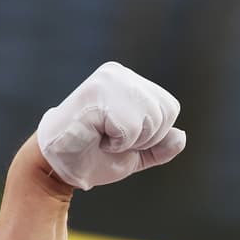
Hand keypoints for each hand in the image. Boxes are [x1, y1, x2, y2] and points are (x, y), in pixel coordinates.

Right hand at [35, 61, 185, 190]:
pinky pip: (131, 127)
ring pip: (150, 120)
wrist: (57, 166)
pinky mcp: (95, 93)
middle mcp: (119, 74)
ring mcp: (107, 80)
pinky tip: (95, 136)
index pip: (170, 108)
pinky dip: (118, 142)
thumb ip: (160, 146)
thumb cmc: (93, 156)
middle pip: (164, 113)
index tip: (122, 137)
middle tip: (111, 138)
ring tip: (102, 136)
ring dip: (129, 141)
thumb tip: (181, 136)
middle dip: (143, 138)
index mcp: (130, 82)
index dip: (152, 134)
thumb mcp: (136, 153)